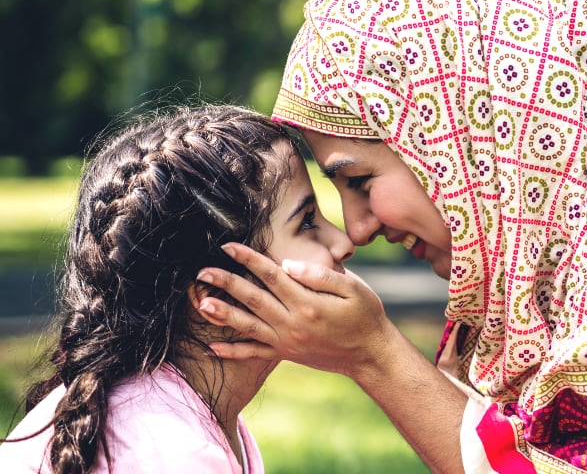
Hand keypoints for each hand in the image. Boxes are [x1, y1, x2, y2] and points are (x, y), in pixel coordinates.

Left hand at [195, 243, 391, 376]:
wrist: (371, 355)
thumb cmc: (366, 316)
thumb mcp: (353, 289)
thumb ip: (320, 275)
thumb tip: (287, 265)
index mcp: (307, 302)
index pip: (271, 275)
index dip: (248, 259)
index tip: (228, 246)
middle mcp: (292, 323)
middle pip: (252, 299)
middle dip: (225, 283)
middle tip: (202, 272)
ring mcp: (287, 341)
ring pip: (247, 326)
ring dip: (222, 314)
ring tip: (200, 303)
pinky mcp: (286, 354)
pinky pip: (254, 354)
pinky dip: (232, 352)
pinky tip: (211, 348)